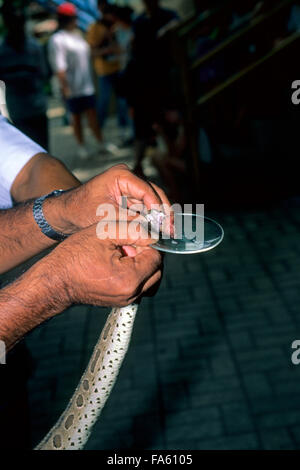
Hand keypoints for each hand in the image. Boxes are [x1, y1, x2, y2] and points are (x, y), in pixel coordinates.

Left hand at [45, 164, 172, 234]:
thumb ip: (131, 222)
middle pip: (154, 194)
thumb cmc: (81, 211)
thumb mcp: (107, 217)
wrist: (66, 214)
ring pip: (152, 201)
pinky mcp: (129, 199)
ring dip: (159, 216)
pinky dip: (151, 219)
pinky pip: (145, 208)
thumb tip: (152, 231)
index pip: (146, 190)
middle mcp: (128, 178)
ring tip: (168, 232)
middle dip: (163, 212)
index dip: (158, 207)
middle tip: (171, 229)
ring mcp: (129, 188)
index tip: (165, 223)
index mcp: (121, 175)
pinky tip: (159, 231)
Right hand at [47, 222, 161, 307]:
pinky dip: (134, 274)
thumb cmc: (74, 256)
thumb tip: (154, 233)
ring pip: (150, 279)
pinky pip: (139, 286)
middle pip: (157, 270)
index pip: (156, 257)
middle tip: (126, 244)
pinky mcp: (121, 302)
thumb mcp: (104, 233)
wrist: (54, 281)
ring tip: (121, 254)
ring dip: (142, 264)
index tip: (133, 235)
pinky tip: (117, 263)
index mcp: (130, 278)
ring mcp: (126, 300)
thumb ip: (133, 230)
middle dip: (146, 254)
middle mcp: (132, 294)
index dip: (147, 242)